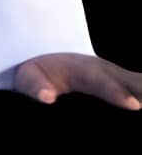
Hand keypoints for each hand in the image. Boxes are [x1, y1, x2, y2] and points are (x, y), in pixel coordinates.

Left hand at [14, 53, 141, 110]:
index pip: (101, 81)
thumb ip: (35, 85)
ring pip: (140, 83)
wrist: (47, 55)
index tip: (132, 104)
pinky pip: (141, 85)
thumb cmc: (38, 73)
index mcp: (83, 70)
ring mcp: (121, 78)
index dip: (116, 92)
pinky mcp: (128, 84)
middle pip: (133, 81)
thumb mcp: (29, 76)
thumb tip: (46, 96)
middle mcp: (108, 72)